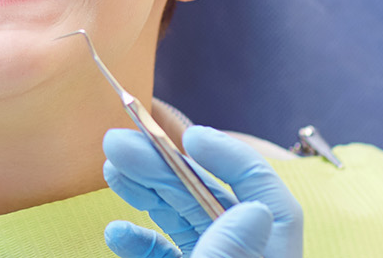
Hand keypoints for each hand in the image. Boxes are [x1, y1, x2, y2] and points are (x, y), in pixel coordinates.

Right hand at [103, 126, 301, 257]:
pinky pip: (165, 254)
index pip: (263, 194)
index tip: (190, 137)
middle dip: (165, 167)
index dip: (229, 157)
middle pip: (210, 200)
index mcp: (269, 254)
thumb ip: (232, 250)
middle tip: (121, 141)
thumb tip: (256, 208)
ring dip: (147, 192)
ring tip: (113, 167)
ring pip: (184, 221)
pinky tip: (116, 231)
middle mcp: (243, 255)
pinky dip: (140, 241)